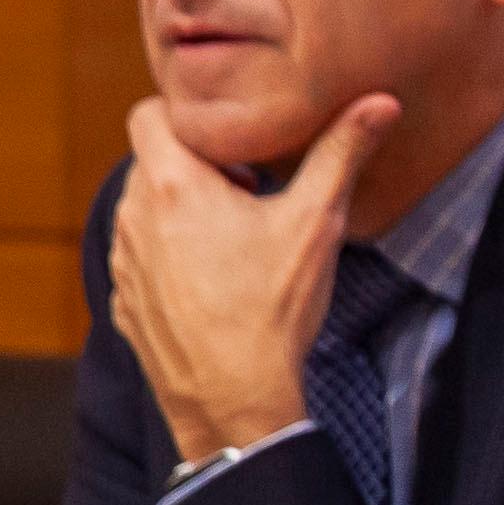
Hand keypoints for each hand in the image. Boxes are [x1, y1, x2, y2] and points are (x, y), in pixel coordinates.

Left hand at [108, 91, 398, 463]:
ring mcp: (123, 264)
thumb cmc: (271, 310)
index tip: (234, 143)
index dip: (190, 118)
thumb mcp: (315, 224)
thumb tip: (380, 101)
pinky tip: (214, 285)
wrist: (233, 403)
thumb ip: (341, 154)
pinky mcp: (123, 304)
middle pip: (152, 163)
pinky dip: (169, 260)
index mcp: (172, 183)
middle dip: (195, 168)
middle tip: (250, 194)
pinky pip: (141, 260)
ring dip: (180, 214)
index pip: (150, 113)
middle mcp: (132, 216)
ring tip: (234, 241)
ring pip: (143, 212)